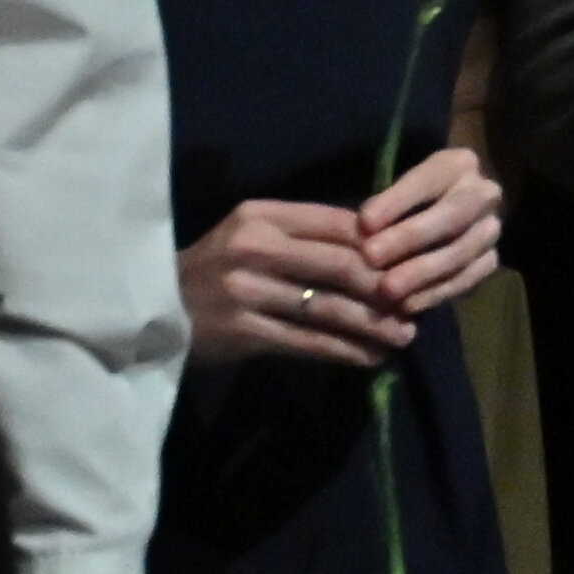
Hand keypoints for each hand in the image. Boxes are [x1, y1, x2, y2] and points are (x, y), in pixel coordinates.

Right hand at [179, 197, 399, 366]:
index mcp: (262, 216)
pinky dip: (344, 351)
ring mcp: (246, 290)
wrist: (157, 308)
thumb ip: (304, 236)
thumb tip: (378, 243)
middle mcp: (253, 247)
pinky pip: (307, 341)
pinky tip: (369, 357)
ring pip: (328, 307)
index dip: (382, 246)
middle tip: (416, 304)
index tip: (413, 263)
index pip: (338, 224)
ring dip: (372, 324)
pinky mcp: (242, 331)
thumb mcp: (252, 236)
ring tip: (404, 335)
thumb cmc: (217, 269)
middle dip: (385, 288)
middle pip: (340, 265)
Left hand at [359, 143, 504, 323]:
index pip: (429, 179)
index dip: (397, 201)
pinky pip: (467, 280)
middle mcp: (484, 193)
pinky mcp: (490, 261)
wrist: (434, 219)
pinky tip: (407, 306)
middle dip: (410, 237)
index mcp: (459, 163)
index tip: (364, 222)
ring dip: (422, 272)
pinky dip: (436, 293)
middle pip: (452, 215)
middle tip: (371, 257)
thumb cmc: (401, 202)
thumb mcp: (393, 190)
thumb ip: (381, 207)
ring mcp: (491, 229)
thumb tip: (362, 231)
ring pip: (461, 252)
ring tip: (386, 291)